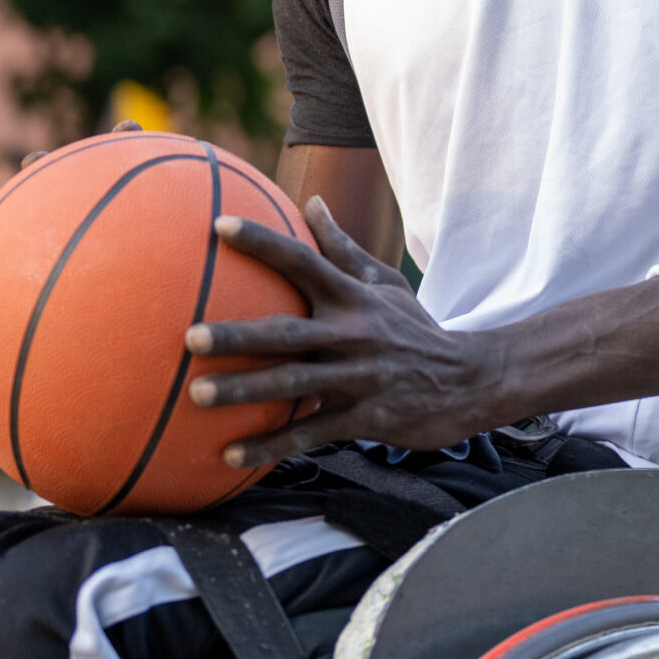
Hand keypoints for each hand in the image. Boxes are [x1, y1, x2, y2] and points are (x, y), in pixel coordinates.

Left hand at [182, 196, 498, 464]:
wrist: (468, 380)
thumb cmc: (413, 328)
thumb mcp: (386, 283)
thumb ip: (343, 248)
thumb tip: (313, 202)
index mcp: (353, 298)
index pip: (304, 261)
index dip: (263, 243)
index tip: (219, 226)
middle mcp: (353, 334)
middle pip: (287, 333)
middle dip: (239, 336)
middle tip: (190, 337)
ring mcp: (358, 378)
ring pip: (293, 386)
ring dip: (244, 392)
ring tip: (197, 395)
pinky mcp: (364, 418)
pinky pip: (310, 434)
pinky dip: (270, 446)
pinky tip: (230, 456)